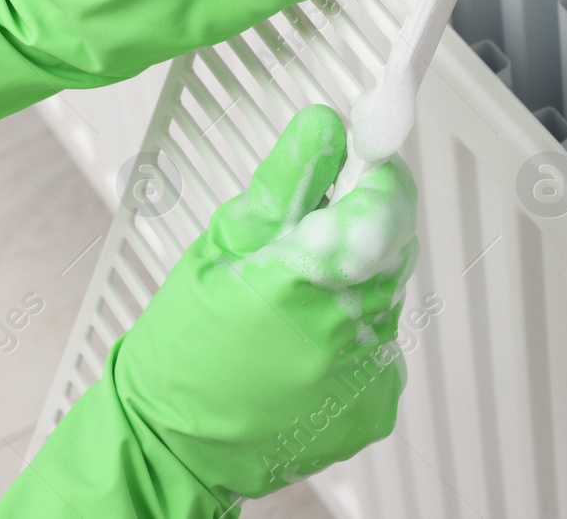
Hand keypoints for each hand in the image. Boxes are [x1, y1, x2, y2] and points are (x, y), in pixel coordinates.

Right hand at [0, 105, 419, 515]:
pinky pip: (384, 344)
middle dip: (360, 227)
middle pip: (393, 245)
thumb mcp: (222, 245)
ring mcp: (368, 373)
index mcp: (304, 279)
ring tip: (293, 304)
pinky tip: (304, 346)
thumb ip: (285, 182)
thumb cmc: (183, 347)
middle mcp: (348, 329)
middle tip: (308, 238)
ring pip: (389, 292)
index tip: (358, 167)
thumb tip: (325, 125)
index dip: (377, 176)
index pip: (386, 202)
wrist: (173, 443)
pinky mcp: (376, 405)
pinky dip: (354, 334)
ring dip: (355, 282)